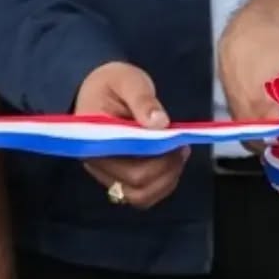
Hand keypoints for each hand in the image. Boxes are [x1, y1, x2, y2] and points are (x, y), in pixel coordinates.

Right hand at [74, 62, 186, 209]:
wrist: (98, 87)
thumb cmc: (112, 82)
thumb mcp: (129, 80)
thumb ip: (143, 100)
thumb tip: (159, 124)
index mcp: (95, 142)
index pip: (130, 168)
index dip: (160, 161)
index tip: (177, 141)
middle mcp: (98, 164)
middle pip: (137, 187)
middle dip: (167, 169)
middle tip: (183, 146)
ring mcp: (107, 173)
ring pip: (139, 197)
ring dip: (166, 180)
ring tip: (179, 154)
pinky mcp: (117, 176)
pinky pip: (140, 194)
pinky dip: (161, 184)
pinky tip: (171, 163)